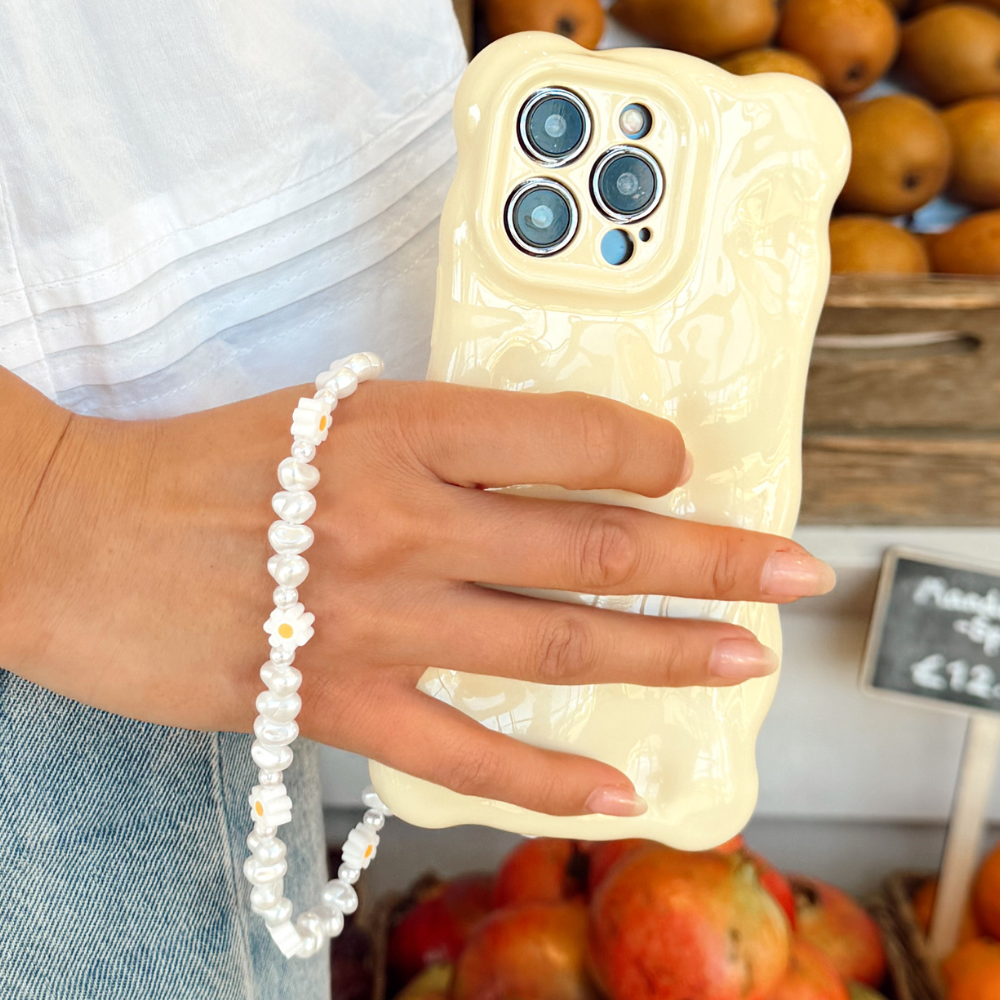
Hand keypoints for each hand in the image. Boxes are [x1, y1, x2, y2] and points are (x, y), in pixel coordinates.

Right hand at [1, 378, 833, 816]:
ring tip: (743, 661)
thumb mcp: (327, 419)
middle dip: (713, 559)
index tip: (685, 466)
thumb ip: (433, 443)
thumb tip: (540, 475)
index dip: (652, 451)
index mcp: (401, 428)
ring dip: (667, 656)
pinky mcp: (336, 702)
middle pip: (596, 546)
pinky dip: (550, 778)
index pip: (572, 438)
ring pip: (557, 645)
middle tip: (794, 571)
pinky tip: (623, 789)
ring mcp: (376, 621)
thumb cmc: (198, 465)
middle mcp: (405, 521)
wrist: (72, 534)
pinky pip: (468, 752)